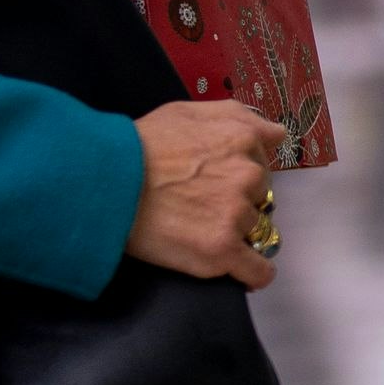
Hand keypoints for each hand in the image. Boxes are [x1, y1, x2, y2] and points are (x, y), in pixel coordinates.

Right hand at [126, 100, 287, 286]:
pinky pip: (258, 270)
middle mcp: (249, 175)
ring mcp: (237, 214)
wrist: (107, 182)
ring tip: (200, 231)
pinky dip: (253, 273)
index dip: (242, 173)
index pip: (264, 161)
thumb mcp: (188, 111)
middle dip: (239, 201)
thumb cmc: (140, 145)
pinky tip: (239, 270)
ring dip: (236, 233)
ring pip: (255, 230)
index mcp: (243, 139)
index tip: (220, 181)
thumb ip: (237, 117)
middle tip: (202, 206)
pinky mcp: (222, 250)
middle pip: (260, 197)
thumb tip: (276, 134)